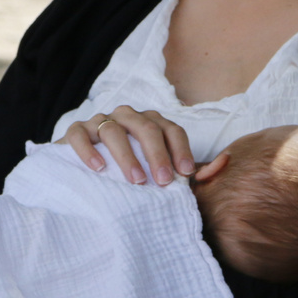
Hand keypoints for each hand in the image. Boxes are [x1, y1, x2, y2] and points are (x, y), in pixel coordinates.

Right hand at [56, 106, 195, 184]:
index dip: (180, 149)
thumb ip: (188, 168)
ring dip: (127, 156)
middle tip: (163, 181)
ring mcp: (99, 121)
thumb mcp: (158, 168)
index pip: (171, 129)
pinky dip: (89, 150)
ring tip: (136, 180)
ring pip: (114, 131)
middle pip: (145, 127)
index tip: (185, 173)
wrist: (84, 168)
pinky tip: (98, 168)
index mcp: (149, 122)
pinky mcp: (75, 130)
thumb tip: (222, 164)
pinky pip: (80, 135)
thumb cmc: (128, 169)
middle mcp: (126, 116)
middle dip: (157, 155)